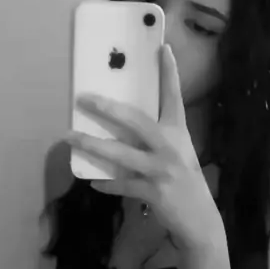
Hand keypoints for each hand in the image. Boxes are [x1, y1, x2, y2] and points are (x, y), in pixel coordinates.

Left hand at [65, 44, 224, 251]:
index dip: (169, 73)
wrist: (200, 220)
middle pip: (136, 121)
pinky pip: (122, 184)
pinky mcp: (153, 191)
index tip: (163, 48)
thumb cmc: (185, 183)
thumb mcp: (178, 154)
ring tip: (69, 137)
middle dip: (108, 109)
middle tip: (84, 98)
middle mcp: (170, 147)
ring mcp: (161, 170)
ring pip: (120, 153)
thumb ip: (158, 138)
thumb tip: (125, 124)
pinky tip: (93, 181)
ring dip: (92, 145)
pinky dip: (106, 183)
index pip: (174, 97)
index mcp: (179, 133)